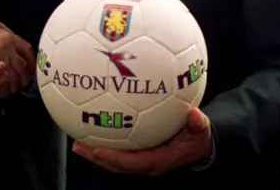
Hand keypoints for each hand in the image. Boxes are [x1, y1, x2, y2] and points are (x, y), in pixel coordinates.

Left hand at [72, 108, 212, 176]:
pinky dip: (105, 144)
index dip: (114, 158)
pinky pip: (119, 151)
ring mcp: (142, 160)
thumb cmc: (198, 137)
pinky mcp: (139, 153)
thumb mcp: (202, 130)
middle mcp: (147, 164)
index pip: (132, 163)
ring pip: (114, 161)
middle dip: (96, 157)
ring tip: (77, 141)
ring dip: (95, 152)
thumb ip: (198, 124)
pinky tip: (92, 131)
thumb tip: (194, 114)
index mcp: (159, 161)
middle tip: (78, 145)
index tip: (98, 150)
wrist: (199, 145)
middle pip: (116, 165)